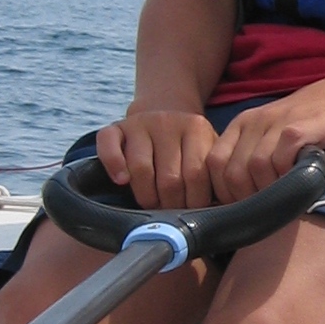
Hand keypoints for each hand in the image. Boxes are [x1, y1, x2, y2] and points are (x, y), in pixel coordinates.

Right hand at [96, 110, 220, 208]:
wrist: (164, 112)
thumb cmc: (188, 147)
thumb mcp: (208, 152)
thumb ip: (212, 176)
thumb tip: (215, 209)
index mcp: (196, 128)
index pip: (197, 175)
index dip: (193, 202)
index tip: (191, 211)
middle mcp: (168, 121)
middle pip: (169, 178)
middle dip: (170, 204)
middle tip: (171, 211)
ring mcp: (140, 123)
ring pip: (140, 168)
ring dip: (146, 196)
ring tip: (152, 202)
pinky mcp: (117, 127)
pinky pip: (109, 146)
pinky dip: (114, 166)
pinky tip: (121, 181)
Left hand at [205, 65, 324, 201]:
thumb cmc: (316, 124)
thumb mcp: (276, 136)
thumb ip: (255, 158)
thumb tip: (237, 201)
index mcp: (243, 124)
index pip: (213, 164)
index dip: (223, 193)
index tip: (242, 209)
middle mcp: (255, 121)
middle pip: (231, 171)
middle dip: (245, 199)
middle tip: (266, 210)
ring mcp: (278, 122)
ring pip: (254, 167)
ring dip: (267, 191)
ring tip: (284, 199)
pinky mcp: (302, 127)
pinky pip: (281, 158)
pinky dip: (286, 177)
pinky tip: (298, 182)